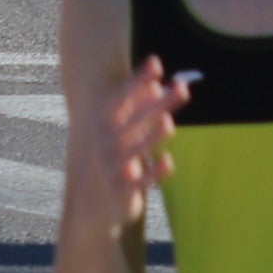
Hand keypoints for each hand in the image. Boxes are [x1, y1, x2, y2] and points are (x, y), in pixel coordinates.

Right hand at [76, 56, 189, 234]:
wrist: (90, 209)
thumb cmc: (111, 163)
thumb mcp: (121, 136)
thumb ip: (139, 112)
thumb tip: (160, 84)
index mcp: (102, 127)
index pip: (119, 98)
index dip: (137, 81)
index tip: (156, 62)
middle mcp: (103, 146)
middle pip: (131, 121)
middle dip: (155, 103)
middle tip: (181, 87)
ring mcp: (110, 169)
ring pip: (132, 151)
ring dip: (150, 137)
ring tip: (169, 124)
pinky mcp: (120, 192)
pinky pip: (138, 182)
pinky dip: (152, 173)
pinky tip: (168, 162)